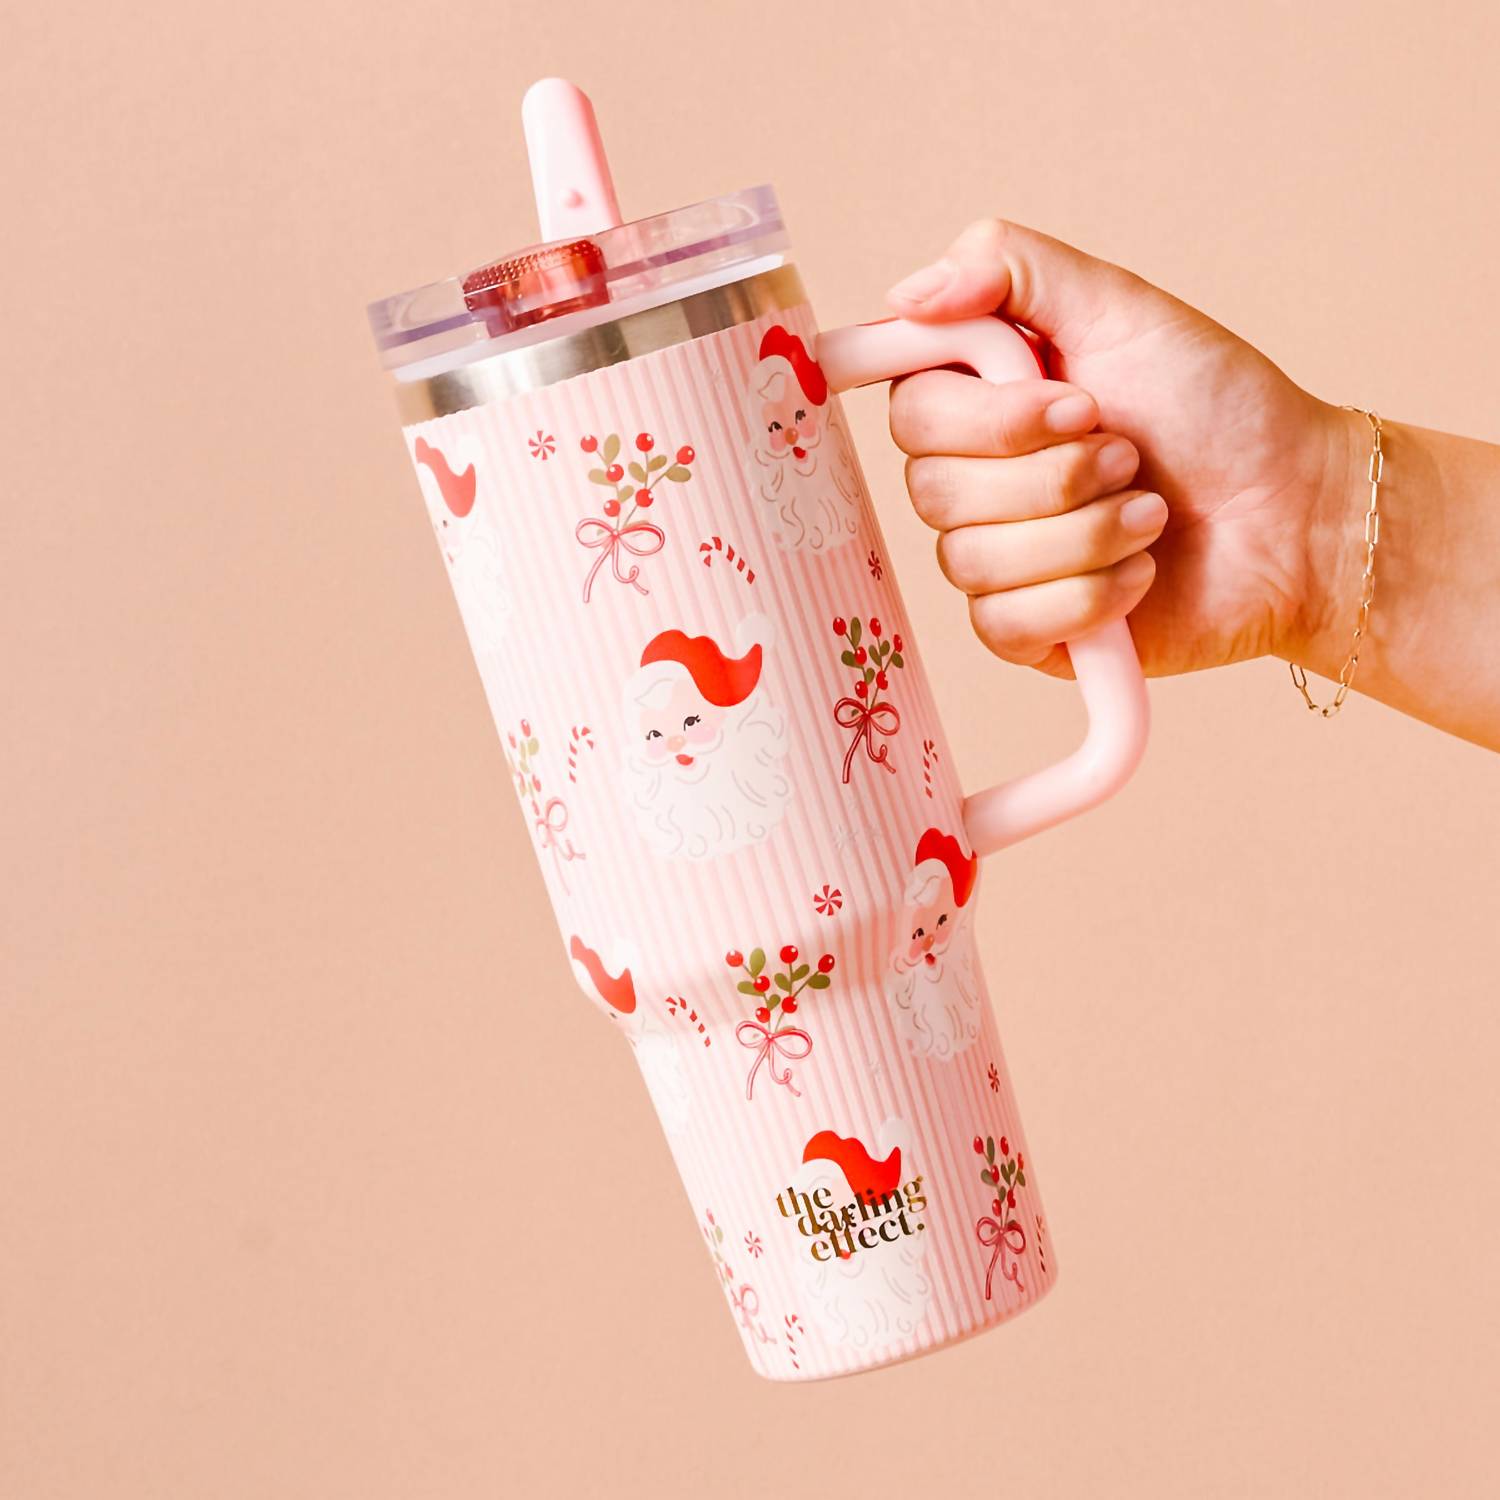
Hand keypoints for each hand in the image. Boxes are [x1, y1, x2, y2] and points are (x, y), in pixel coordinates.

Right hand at [886, 218, 1353, 677]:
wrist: (1298, 515)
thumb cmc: (1220, 409)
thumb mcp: (1119, 306)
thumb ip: (1008, 268)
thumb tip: (906, 293)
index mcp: (983, 404)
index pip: (909, 413)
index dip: (987, 419)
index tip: (1075, 402)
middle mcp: (974, 483)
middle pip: (932, 491)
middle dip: (1053, 475)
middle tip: (1130, 454)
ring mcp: (996, 564)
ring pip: (972, 561)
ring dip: (1085, 533)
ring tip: (1150, 512)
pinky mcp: (1027, 633)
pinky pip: (1006, 624)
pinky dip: (1089, 594)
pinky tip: (1141, 572)